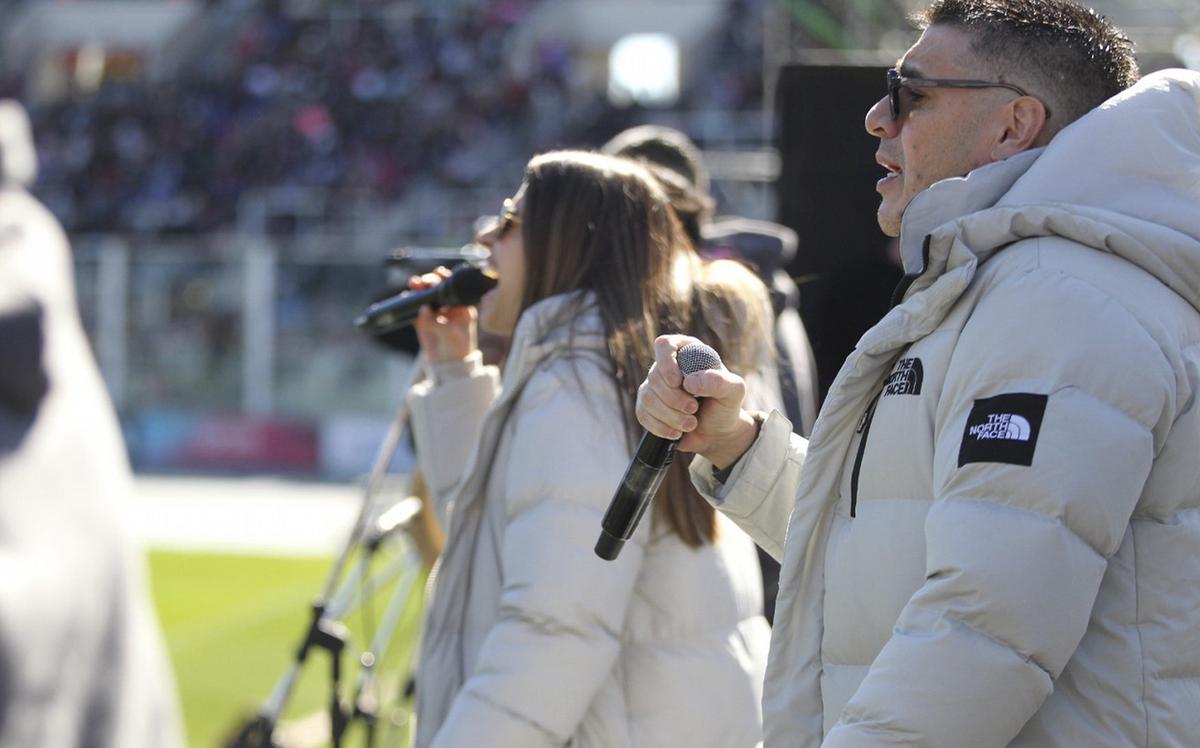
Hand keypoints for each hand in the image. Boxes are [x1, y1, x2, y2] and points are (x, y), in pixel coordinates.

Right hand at [410, 266, 477, 363]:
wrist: (448, 365)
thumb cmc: (458, 348)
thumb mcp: (452, 334)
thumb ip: (438, 322)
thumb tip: (422, 309)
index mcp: (460, 305)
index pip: (453, 286)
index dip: (445, 278)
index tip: (438, 273)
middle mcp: (447, 305)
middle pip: (436, 287)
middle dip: (428, 281)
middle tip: (422, 282)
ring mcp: (433, 311)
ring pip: (423, 294)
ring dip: (417, 287)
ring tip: (413, 285)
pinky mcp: (421, 320)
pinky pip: (413, 307)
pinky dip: (409, 301)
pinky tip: (406, 297)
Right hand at [635, 334, 759, 468]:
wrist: (717, 434)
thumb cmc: (725, 406)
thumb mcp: (733, 391)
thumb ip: (719, 381)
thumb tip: (689, 382)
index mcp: (688, 352)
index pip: (664, 345)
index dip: (666, 362)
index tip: (677, 382)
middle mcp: (667, 366)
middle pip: (655, 376)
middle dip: (674, 399)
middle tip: (694, 409)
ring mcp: (654, 387)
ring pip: (648, 398)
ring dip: (670, 416)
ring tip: (691, 424)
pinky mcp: (647, 408)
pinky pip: (642, 415)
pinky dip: (661, 427)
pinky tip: (676, 432)